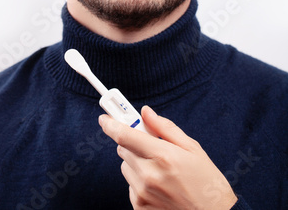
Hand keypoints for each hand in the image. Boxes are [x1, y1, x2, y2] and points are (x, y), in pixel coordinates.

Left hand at [99, 106, 237, 209]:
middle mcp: (148, 175)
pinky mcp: (140, 208)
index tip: (105, 118)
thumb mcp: (192, 149)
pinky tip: (159, 185)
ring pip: (126, 167)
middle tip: (150, 143)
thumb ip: (165, 128)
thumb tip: (146, 113)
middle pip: (123, 149)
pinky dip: (139, 181)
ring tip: (160, 169)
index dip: (111, 124)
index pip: (124, 135)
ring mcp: (142, 194)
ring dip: (137, 162)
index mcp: (162, 156)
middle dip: (133, 142)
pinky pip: (130, 186)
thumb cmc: (207, 183)